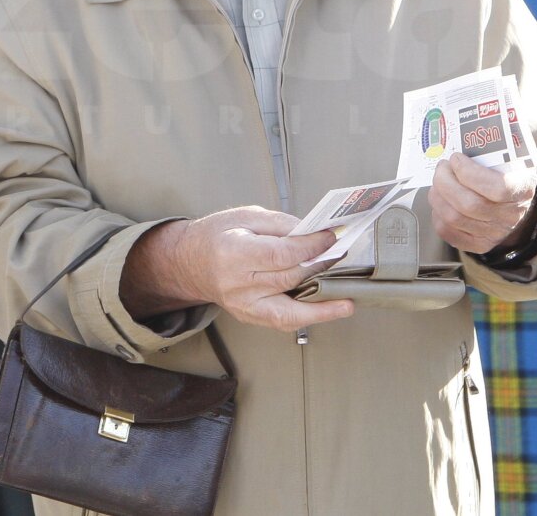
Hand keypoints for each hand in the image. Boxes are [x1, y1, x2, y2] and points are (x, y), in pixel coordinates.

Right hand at [123, 206, 352, 332]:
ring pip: (291, 308)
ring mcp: (242, 304)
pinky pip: (284, 321)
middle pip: (290, 278)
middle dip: (320, 266)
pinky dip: (311, 316)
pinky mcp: (249, 316)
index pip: (281, 254)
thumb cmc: (217, 234)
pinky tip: (331, 310)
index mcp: (233, 252)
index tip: (331, 237)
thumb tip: (315, 233)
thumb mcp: (245, 216)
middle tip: (342, 254)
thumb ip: (280, 224)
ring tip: (347, 297)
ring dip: (323, 302)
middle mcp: (236, 283)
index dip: (311, 247)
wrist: (189, 261)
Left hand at [429, 152, 536, 253]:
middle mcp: (510, 216)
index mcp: (521, 190)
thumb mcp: (509, 156)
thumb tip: (465, 131)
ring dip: (437, 195)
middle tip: (441, 167)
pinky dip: (436, 213)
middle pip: (469, 204)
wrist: (514, 201)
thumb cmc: (505, 172)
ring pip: (453, 218)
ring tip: (438, 181)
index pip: (497, 188)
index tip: (456, 158)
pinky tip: (441, 199)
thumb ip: (493, 146)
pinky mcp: (478, 244)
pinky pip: (447, 231)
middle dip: (445, 181)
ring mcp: (494, 233)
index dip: (469, 173)